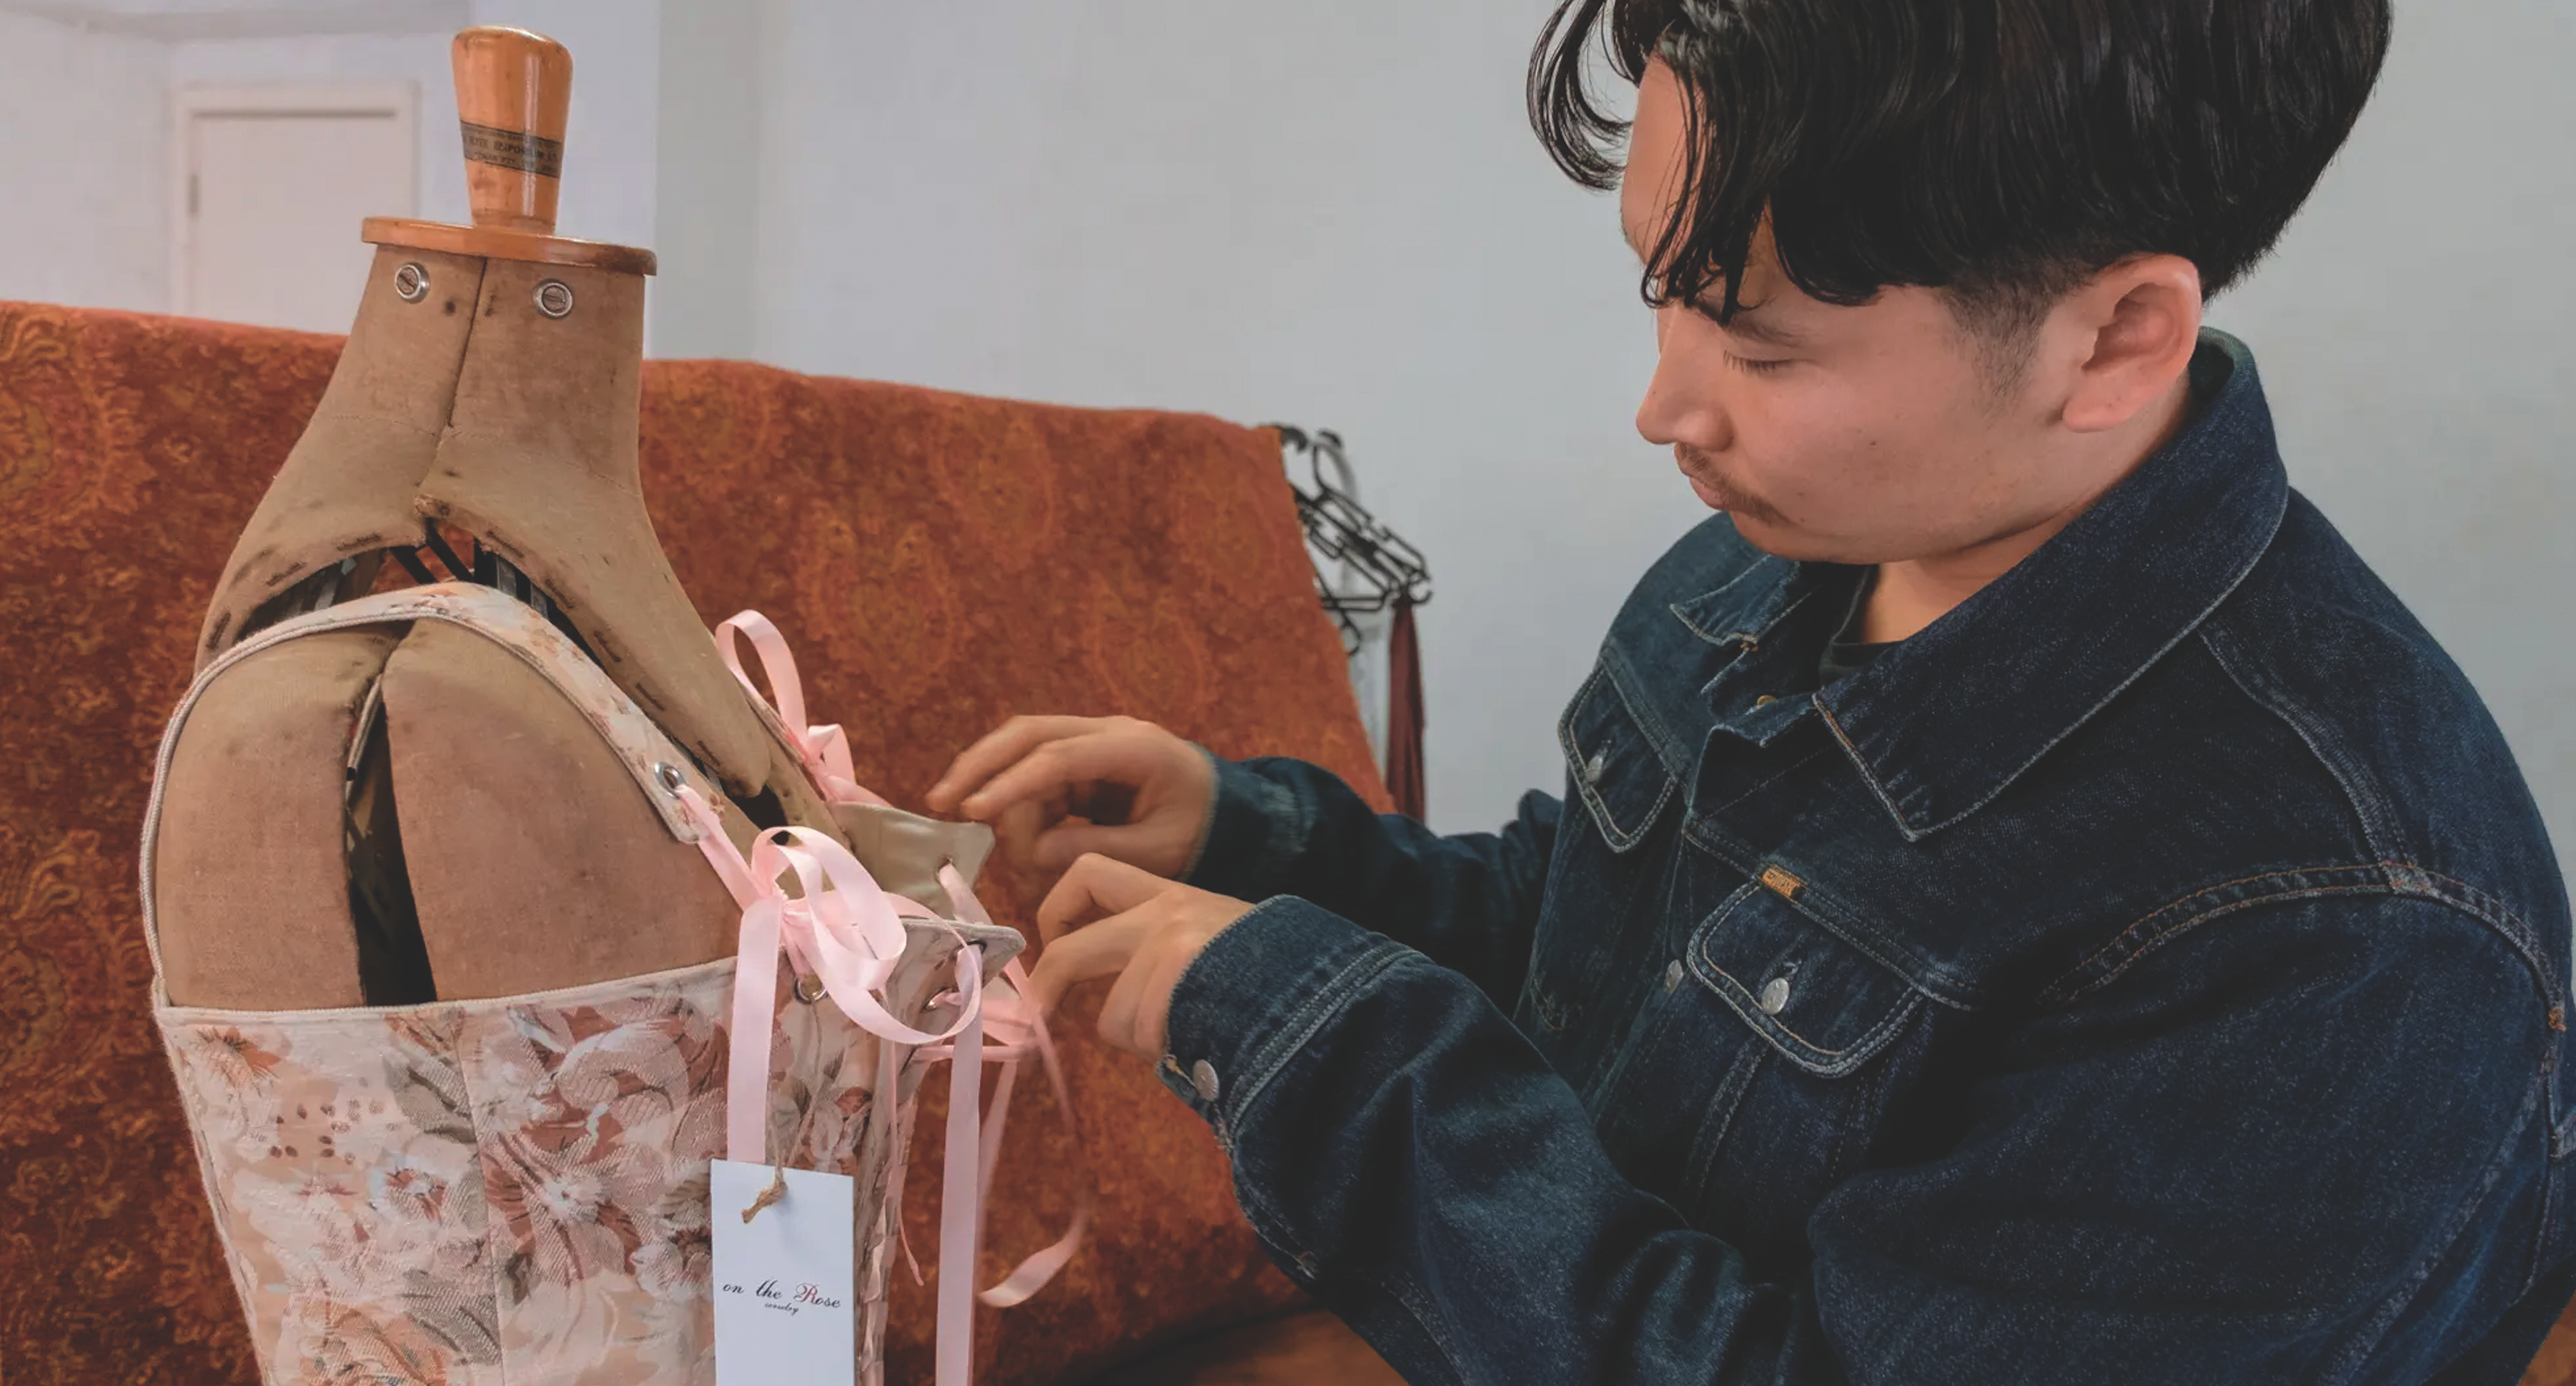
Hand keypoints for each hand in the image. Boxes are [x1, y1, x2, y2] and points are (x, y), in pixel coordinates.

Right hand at [927, 715, 1215, 879]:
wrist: (1234, 815)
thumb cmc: (1202, 832)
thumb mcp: (1158, 851)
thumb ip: (1094, 850)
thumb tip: (1031, 853)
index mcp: (1134, 748)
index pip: (1058, 757)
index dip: (1011, 784)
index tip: (972, 812)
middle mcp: (1107, 733)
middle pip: (1027, 735)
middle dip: (980, 767)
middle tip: (941, 804)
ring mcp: (1092, 745)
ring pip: (1023, 755)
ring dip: (1000, 798)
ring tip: (998, 851)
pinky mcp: (1083, 763)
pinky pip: (1036, 778)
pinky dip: (1018, 807)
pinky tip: (1015, 844)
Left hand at [1027, 854, 1252, 1057]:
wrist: (1323, 987)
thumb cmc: (1274, 971)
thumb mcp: (1214, 937)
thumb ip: (1159, 947)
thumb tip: (1102, 988)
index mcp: (1170, 894)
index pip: (1089, 874)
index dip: (1057, 910)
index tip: (1052, 943)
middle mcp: (1162, 912)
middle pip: (1069, 947)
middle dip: (1049, 985)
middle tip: (1043, 1014)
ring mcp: (1166, 948)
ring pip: (1113, 1015)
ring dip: (1142, 1037)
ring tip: (1190, 1031)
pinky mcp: (1172, 983)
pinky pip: (1139, 1035)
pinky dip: (1163, 1049)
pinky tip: (1201, 1037)